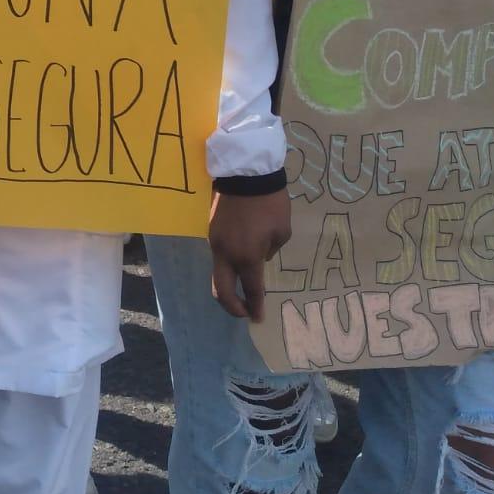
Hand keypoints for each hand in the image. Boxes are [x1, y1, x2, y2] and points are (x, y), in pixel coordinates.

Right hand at [210, 188, 290, 321]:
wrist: (245, 173)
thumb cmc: (270, 203)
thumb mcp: (281, 231)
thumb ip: (269, 252)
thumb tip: (259, 256)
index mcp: (247, 256)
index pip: (251, 289)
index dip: (255, 307)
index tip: (258, 319)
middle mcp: (227, 254)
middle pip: (221, 291)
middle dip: (232, 307)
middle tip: (245, 312)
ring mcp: (215, 242)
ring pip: (218, 274)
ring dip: (229, 286)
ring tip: (243, 289)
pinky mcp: (211, 231)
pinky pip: (218, 256)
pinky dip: (228, 267)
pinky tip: (239, 263)